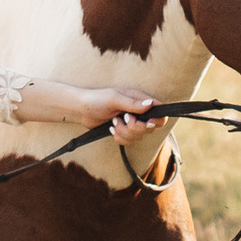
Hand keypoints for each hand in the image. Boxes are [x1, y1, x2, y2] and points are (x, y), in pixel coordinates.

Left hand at [25, 82, 165, 134]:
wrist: (81, 110)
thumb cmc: (96, 99)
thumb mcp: (114, 99)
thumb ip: (132, 103)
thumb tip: (151, 104)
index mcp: (139, 100)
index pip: (159, 111)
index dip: (157, 120)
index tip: (146, 123)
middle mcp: (138, 111)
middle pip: (150, 128)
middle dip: (134, 128)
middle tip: (122, 119)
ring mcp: (131, 122)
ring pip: (139, 137)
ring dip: (124, 133)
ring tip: (113, 123)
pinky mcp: (124, 131)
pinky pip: (129, 142)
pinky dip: (120, 138)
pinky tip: (111, 130)